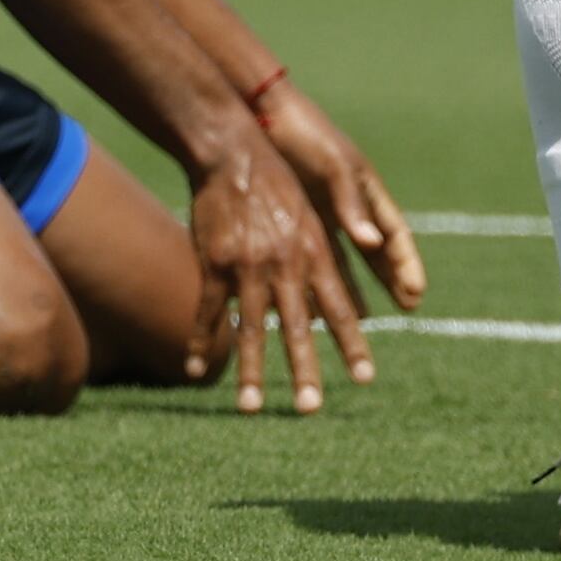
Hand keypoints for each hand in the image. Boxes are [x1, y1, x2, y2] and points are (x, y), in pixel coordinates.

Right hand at [184, 134, 372, 414]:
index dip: (353, 343)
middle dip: (305, 371)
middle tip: (312, 409)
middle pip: (297, 327)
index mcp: (314, 252)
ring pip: (250, 329)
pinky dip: (200, 341)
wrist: (233, 152)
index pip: (339, 307)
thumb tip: (331, 308)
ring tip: (252, 408)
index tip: (366, 377)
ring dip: (251, 372)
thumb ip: (320, 263)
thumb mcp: (310, 216)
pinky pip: (207, 310)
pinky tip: (194, 369)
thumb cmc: (277, 185)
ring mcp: (248, 265)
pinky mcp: (214, 262)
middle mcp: (285, 263)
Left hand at [253, 75, 429, 318]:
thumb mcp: (333, 167)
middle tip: (408, 307)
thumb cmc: (304, 134)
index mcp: (367, 188)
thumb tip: (374, 244)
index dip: (406, 262)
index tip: (416, 292)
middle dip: (392, 278)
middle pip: (377, 249)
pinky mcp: (296, 217)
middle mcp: (349, 204)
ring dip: (354, 286)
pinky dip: (317, 278)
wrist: (261, 115)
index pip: (395, 233)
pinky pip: (313, 254)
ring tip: (362, 318)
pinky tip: (315, 302)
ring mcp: (323, 212)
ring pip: (345, 258)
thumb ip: (352, 204)